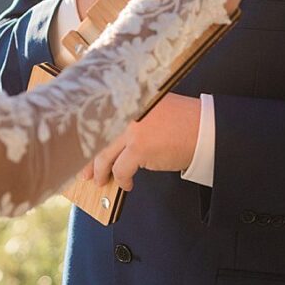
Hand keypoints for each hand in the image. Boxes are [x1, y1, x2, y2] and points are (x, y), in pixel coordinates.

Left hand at [80, 93, 201, 190]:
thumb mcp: (152, 110)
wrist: (204, 128)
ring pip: (104, 156)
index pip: (98, 119)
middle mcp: (125, 112)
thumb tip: (113, 140)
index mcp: (127, 101)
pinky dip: (122, 179)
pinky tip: (127, 183)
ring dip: (100, 172)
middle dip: (88, 158)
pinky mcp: (139, 147)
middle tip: (83, 170)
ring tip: (100, 180)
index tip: (80, 148)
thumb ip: (131, 119)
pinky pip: (121, 169)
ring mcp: (130, 129)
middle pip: (96, 138)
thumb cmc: (183, 121)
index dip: (88, 137)